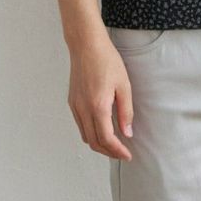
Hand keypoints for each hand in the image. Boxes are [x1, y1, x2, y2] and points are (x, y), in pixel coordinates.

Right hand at [67, 33, 135, 160]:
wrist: (86, 45)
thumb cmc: (107, 61)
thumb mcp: (124, 86)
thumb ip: (126, 112)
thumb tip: (127, 133)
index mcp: (98, 106)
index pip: (106, 139)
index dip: (117, 151)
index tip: (127, 155)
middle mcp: (83, 109)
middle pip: (94, 142)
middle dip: (108, 152)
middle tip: (122, 154)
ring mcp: (75, 106)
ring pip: (85, 135)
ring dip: (99, 144)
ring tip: (114, 144)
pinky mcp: (72, 102)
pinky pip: (80, 125)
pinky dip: (91, 133)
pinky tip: (102, 130)